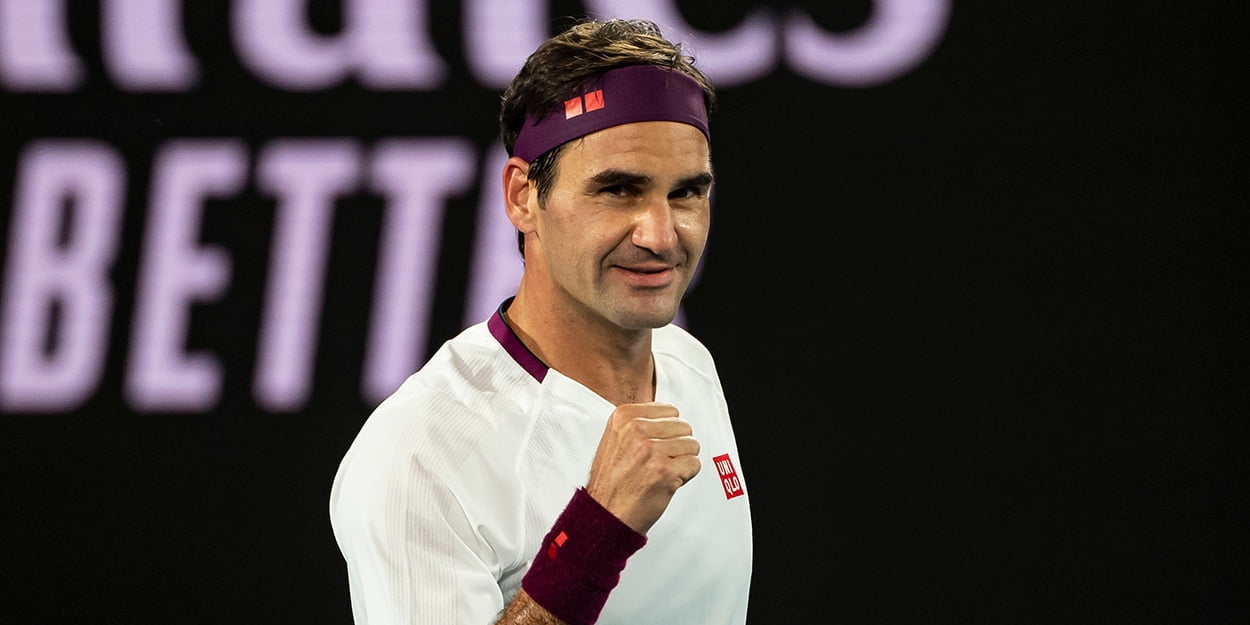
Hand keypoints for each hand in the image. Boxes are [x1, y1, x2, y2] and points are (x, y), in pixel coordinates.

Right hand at [585, 402, 700, 534]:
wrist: (606, 512)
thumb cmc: (611, 481)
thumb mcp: (615, 439)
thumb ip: (639, 422)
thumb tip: (669, 416)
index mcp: (624, 417)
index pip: (670, 410)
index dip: (667, 431)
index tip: (656, 444)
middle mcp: (637, 430)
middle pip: (684, 426)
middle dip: (677, 445)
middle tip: (659, 461)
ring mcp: (651, 450)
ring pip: (692, 445)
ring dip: (682, 461)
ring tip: (661, 471)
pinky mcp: (665, 471)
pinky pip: (695, 464)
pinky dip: (686, 475)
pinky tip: (667, 481)